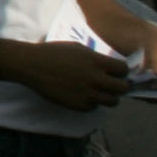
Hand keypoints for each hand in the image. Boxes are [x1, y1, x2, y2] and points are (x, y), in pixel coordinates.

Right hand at [0, 39, 131, 111]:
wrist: (33, 65)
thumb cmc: (54, 53)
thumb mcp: (79, 49)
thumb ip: (96, 59)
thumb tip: (109, 68)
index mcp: (96, 61)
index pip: (123, 70)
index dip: (121, 71)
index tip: (116, 72)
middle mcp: (95, 78)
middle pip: (123, 88)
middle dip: (120, 86)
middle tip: (112, 85)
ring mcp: (87, 93)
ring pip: (112, 101)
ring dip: (108, 97)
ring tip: (99, 92)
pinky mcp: (78, 105)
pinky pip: (93, 107)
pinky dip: (91, 103)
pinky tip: (82, 95)